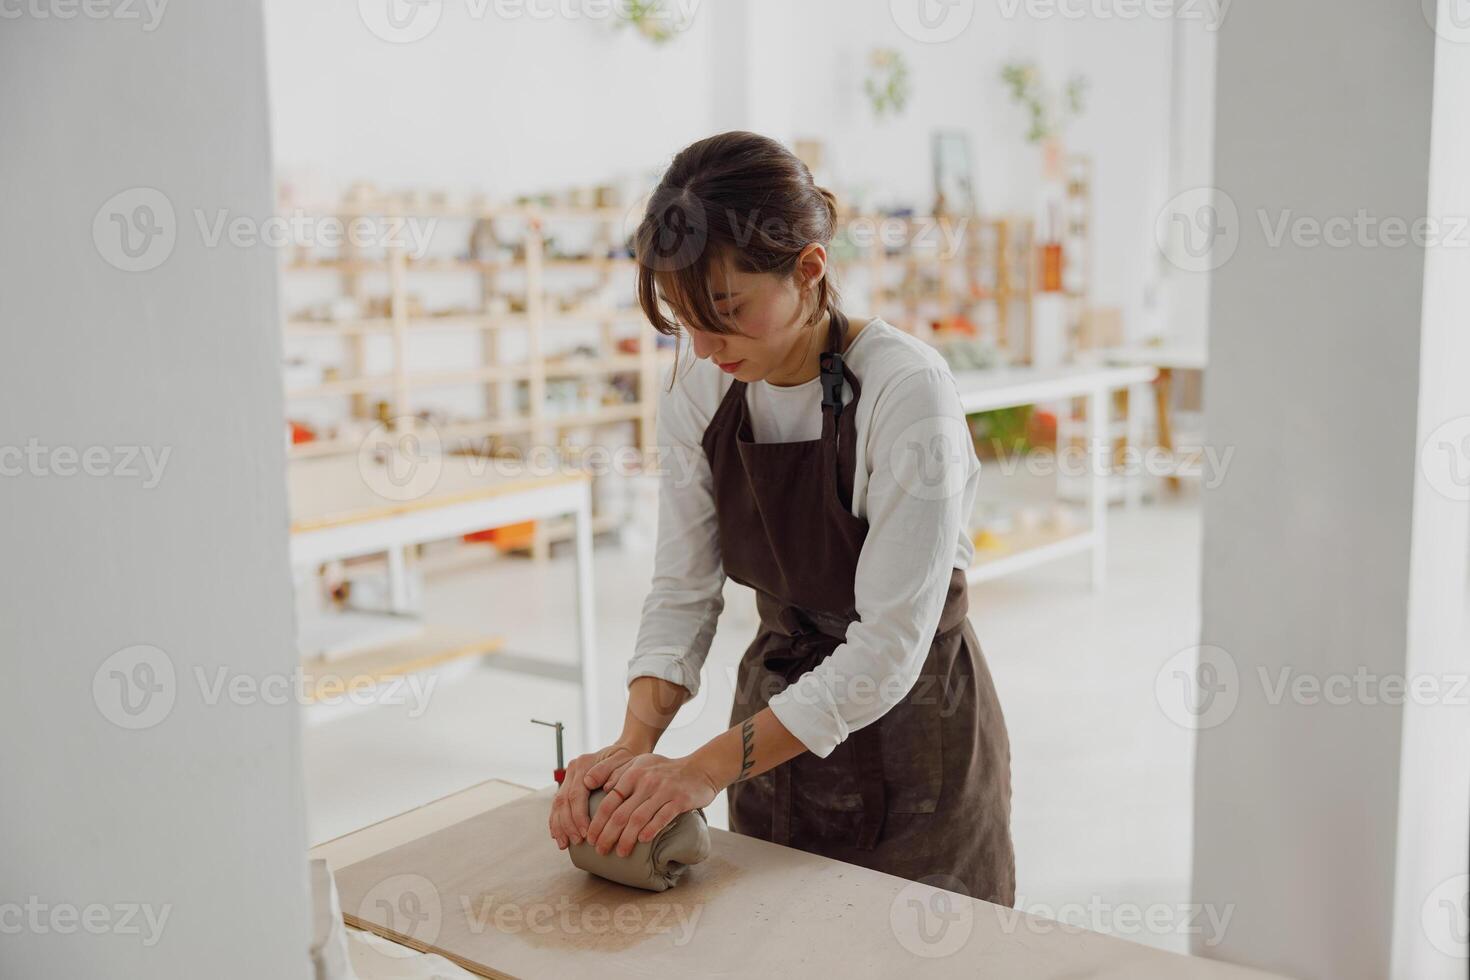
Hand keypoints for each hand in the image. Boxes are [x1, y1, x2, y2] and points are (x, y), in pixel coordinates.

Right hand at [548, 741, 639, 848]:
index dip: (579, 817)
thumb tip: (588, 781)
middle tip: (577, 841)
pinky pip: (558, 806)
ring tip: (565, 844)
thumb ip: (606, 769)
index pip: (575, 795)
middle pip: (563, 801)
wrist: (626, 752)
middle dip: (568, 825)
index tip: (585, 833)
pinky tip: (559, 836)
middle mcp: (572, 770)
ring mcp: (569, 778)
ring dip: (560, 826)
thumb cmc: (627, 759)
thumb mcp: (622, 760)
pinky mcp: (569, 786)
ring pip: (557, 805)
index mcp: (583, 764)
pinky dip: (556, 822)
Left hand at [583, 753, 719, 857]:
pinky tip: (642, 841)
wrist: (701, 769)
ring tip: (620, 853)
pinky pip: (662, 818)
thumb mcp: (642, 763)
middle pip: (621, 813)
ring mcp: (664, 790)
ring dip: (627, 839)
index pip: (609, 800)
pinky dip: (650, 830)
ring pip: (639, 819)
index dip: (598, 821)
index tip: (591, 838)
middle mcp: (646, 781)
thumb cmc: (667, 770)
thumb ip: (621, 773)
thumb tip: (602, 788)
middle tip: (600, 851)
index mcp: (634, 772)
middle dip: (608, 835)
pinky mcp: (680, 800)